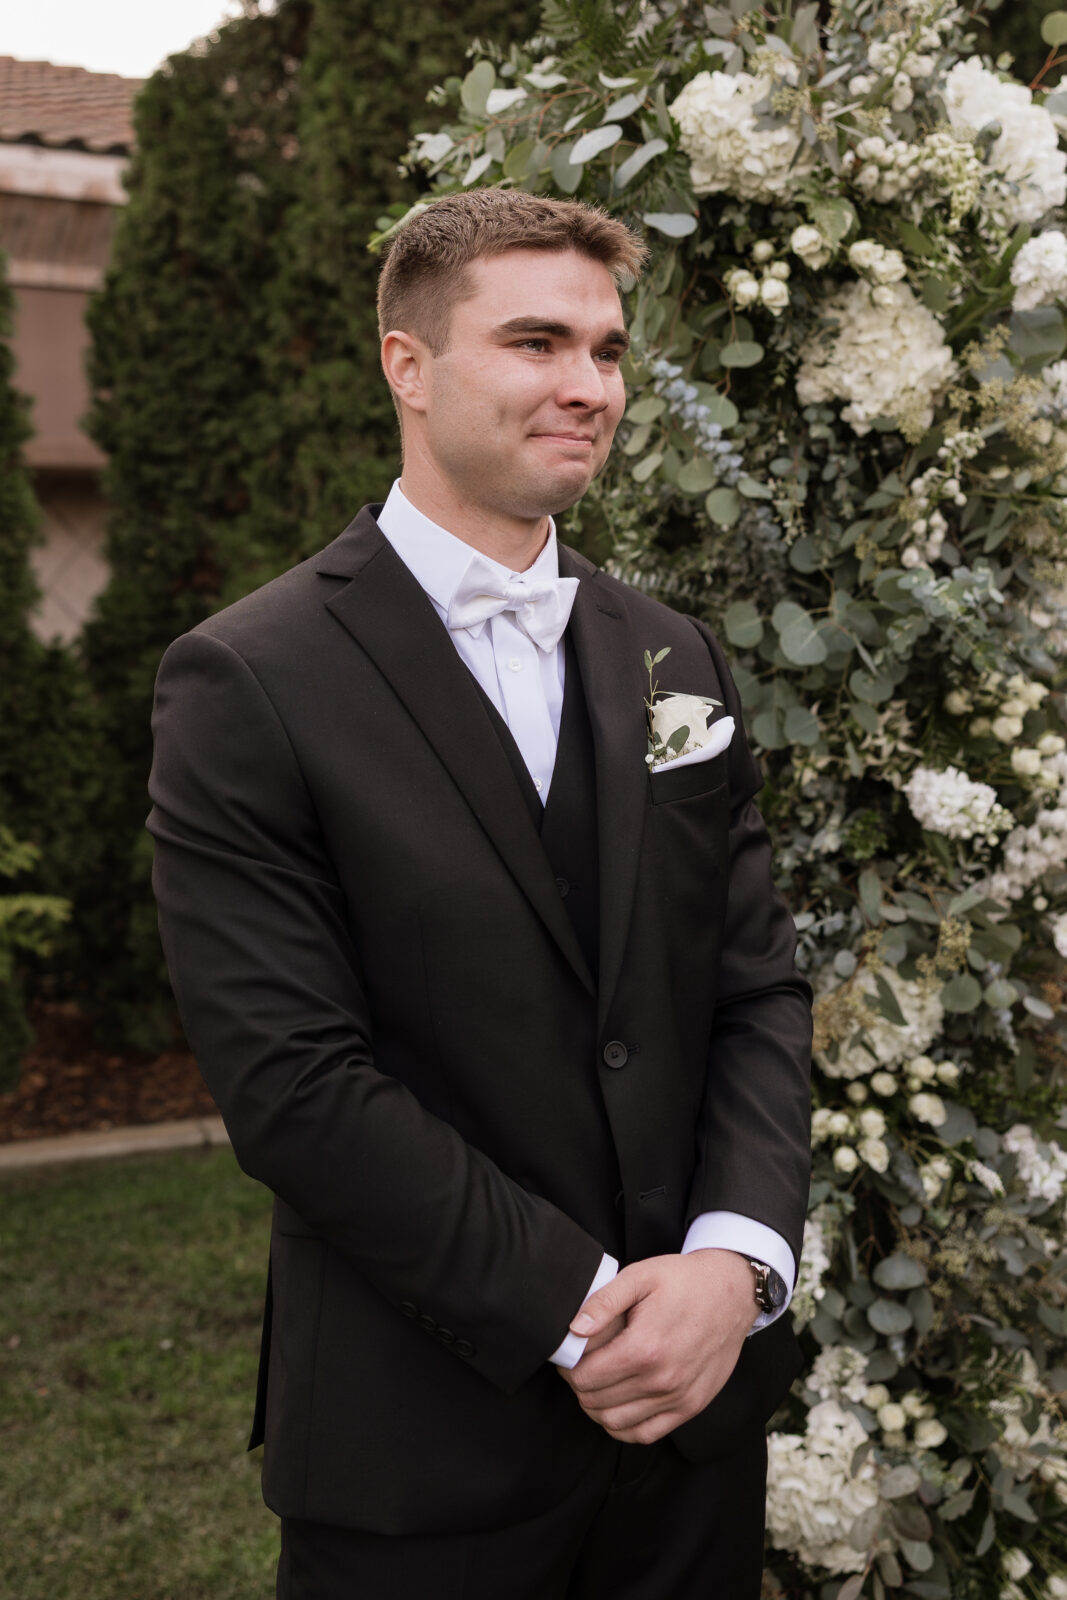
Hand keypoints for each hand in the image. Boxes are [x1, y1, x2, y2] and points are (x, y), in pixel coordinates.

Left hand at [558, 1250, 754, 1444]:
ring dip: (596, 1406)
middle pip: (595, 1402)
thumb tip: (574, 1329)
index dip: (567, 1367)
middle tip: (580, 1365)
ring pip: (615, 1423)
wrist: (732, 1292)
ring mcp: (678, 1398)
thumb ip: (603, 1302)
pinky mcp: (690, 1407)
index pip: (584, 1377)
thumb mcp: (640, 1277)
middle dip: (579, 1385)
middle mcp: (661, 1381)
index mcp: (644, 1348)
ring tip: (597, 1382)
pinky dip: (623, 1426)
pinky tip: (619, 1403)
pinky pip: (645, 1434)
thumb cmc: (683, 1280)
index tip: (569, 1354)